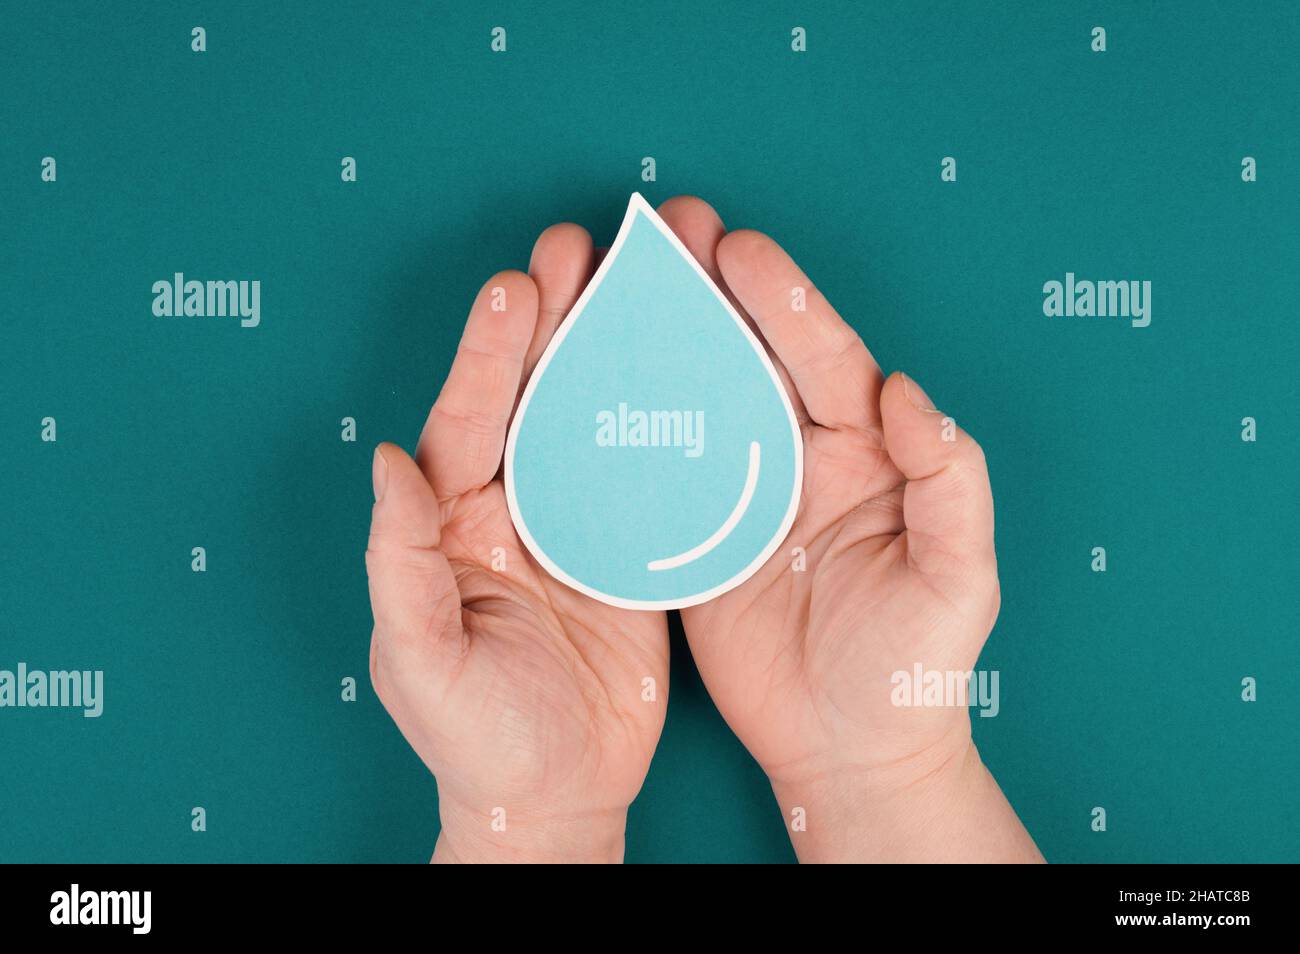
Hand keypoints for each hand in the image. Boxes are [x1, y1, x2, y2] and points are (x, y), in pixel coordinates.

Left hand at [365, 224, 667, 862]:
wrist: (554, 797)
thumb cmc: (473, 739)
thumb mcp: (418, 659)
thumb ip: (396, 560)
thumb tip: (384, 460)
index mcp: (452, 524)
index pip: (467, 421)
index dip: (488, 352)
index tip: (516, 283)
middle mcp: (514, 509)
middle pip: (532, 398)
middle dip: (553, 321)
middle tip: (579, 245)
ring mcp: (576, 526)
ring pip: (593, 420)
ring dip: (611, 351)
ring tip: (636, 282)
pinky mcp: (631, 551)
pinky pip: (649, 473)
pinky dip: (668, 421)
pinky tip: (691, 367)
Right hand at [656, 197, 1042, 861]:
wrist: (851, 750)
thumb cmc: (915, 668)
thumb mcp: (957, 579)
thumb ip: (951, 482)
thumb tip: (908, 393)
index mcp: (866, 452)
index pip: (825, 358)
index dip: (783, 301)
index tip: (739, 247)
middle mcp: (798, 458)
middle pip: (752, 356)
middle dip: (712, 289)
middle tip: (668, 227)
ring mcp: (740, 495)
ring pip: (697, 398)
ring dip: (662, 338)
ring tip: (615, 281)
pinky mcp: (694, 537)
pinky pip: (657, 469)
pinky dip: (625, 424)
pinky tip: (588, 380)